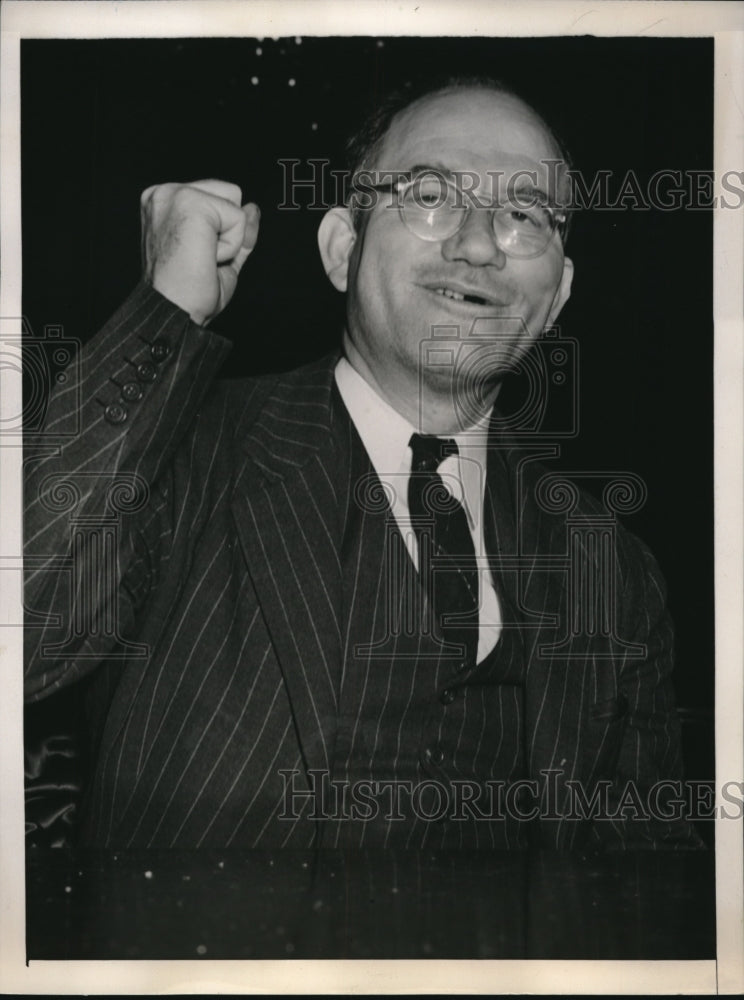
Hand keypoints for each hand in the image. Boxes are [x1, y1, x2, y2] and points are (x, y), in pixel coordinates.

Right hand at [140, 179, 259, 325]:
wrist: (174, 312)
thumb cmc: (188, 293)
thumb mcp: (221, 257)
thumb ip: (237, 230)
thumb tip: (253, 208)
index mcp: (165, 204)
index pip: (217, 198)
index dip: (221, 232)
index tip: (197, 256)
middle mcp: (164, 194)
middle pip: (230, 193)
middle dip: (227, 231)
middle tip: (201, 259)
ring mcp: (174, 195)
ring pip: (235, 205)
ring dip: (229, 240)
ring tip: (202, 258)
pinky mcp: (189, 203)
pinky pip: (237, 219)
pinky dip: (230, 246)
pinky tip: (206, 258)